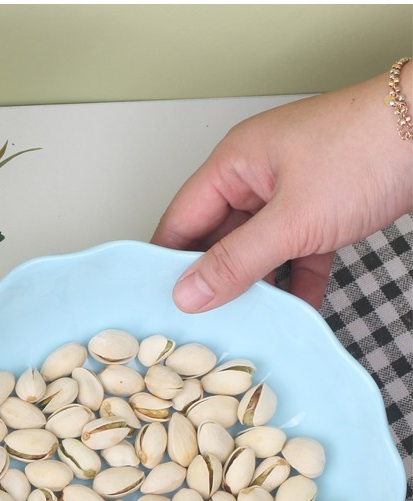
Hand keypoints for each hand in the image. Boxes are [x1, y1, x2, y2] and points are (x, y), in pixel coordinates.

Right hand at [151, 69, 412, 312]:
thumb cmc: (370, 150)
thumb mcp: (292, 219)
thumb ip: (236, 260)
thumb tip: (190, 292)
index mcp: (234, 164)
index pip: (181, 220)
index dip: (167, 262)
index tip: (158, 302)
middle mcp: (256, 177)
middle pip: (217, 238)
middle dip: (212, 278)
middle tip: (200, 321)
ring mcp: (290, 194)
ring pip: (256, 249)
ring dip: (254, 284)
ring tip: (243, 321)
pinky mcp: (321, 210)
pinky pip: (294, 253)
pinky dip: (294, 280)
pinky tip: (293, 310)